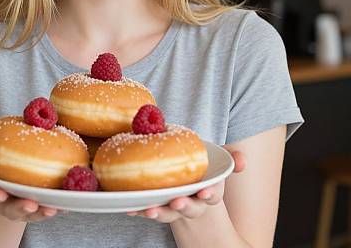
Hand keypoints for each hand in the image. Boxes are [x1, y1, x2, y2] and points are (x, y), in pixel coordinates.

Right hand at [0, 141, 61, 222]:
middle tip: (30, 204)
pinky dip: (61, 207)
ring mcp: (26, 207)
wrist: (9, 181)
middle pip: (14, 209)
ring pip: (34, 213)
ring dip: (43, 212)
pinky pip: (52, 208)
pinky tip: (70, 204)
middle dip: (21, 208)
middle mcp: (9, 203)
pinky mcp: (43, 206)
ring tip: (53, 208)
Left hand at [126, 149, 245, 222]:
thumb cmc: (203, 171)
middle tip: (177, 202)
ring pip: (168, 213)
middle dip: (184, 206)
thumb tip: (242, 160)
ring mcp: (173, 207)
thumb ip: (232, 158)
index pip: (212, 195)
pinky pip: (148, 210)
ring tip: (149, 209)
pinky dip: (139, 210)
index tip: (204, 191)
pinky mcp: (157, 207)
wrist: (189, 189)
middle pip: (190, 208)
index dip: (209, 193)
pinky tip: (130, 208)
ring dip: (159, 212)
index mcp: (208, 191)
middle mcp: (192, 202)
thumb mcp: (219, 163)